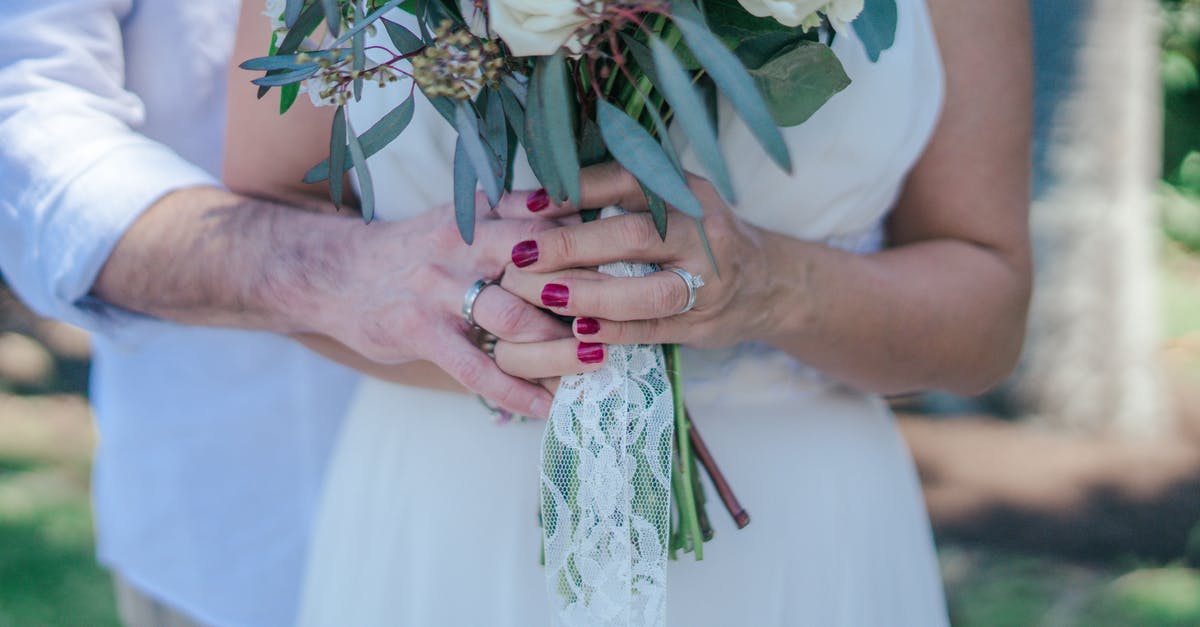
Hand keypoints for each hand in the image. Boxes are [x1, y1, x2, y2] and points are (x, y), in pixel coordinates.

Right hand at [305, 192, 602, 417]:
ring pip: (515, 318)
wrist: (333, 273)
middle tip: (631, 318)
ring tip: (598, 364)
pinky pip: (477, 368)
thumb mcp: (462, 219)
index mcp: (481, 212)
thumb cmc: (415, 251)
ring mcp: (440, 288)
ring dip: (561, 346)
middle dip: (588, 293)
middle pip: (542, 264)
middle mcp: (465, 244)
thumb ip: (516, 219)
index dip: (595, 241)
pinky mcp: (419, 331)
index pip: (551, 218)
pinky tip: (545, 409)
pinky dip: (515, 391)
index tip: (637, 262)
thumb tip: (587, 225)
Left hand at [497, 163, 781, 348]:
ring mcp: (707, 280)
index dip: (573, 191)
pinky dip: (616, 330)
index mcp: (683, 191)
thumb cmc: (695, 237)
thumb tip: (527, 202)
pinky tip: (579, 330)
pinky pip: (656, 328)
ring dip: (592, 294)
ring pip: (649, 290)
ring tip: (545, 296)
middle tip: (521, 257)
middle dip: (572, 246)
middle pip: (635, 235)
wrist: (767, 282)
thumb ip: (609, 199)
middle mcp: (700, 230)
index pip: (624, 181)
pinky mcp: (703, 322)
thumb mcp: (666, 202)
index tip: (524, 205)